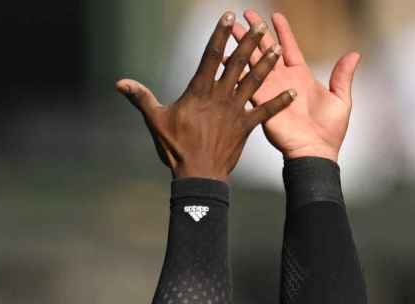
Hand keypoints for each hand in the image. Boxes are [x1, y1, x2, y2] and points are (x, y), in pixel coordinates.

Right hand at [116, 10, 291, 179]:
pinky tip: (294, 92)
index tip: (228, 17)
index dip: (220, 35)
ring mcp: (234, 111)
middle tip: (261, 26)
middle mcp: (220, 97)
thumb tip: (120, 83)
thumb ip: (141, 97)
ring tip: (278, 49)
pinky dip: (279, 102)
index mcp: (199, 91)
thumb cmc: (175, 148)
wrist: (198, 175)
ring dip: (266, 65)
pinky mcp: (245, 127)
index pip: (211, 56)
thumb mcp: (155, 120)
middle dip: (249, 43)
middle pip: (237, 64)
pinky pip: (264, 112)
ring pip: (253, 83)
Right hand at [245, 10, 358, 160]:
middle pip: (266, 49)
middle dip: (256, 32)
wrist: (315, 151)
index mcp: (300, 75)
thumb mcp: (341, 99)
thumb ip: (343, 75)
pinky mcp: (261, 102)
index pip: (289, 46)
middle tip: (246, 15)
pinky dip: (237, 70)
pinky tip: (226, 57)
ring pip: (253, 61)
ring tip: (233, 29)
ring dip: (243, 45)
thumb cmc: (330, 130)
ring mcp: (270, 90)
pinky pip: (248, 83)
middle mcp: (283, 79)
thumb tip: (354, 54)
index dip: (282, 30)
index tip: (275, 15)